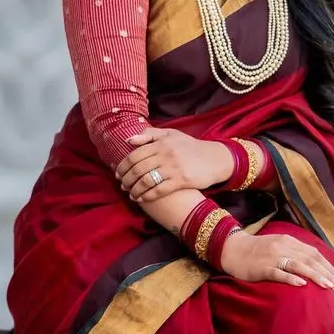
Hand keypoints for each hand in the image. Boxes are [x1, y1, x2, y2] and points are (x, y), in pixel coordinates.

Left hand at [115, 128, 232, 201]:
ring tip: (130, 194)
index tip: (118, 173)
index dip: (123, 166)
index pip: (134, 155)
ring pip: (145, 181)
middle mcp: (165, 154)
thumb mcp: (171, 135)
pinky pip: (159, 190)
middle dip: (126, 180)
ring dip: (134, 189)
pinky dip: (147, 196)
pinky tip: (141, 199)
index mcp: (161, 143)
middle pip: (137, 169)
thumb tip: (129, 140)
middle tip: (122, 186)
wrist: (214, 158)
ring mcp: (173, 168)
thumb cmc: (190, 147)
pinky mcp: (181, 181)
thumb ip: (150, 135)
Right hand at [218, 231, 333, 294]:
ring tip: (328, 287)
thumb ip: (295, 253)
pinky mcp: (262, 267)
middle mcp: (284, 247)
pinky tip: (302, 285)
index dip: (329, 267)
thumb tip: (316, 266)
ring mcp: (273, 257)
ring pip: (299, 266)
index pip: (315, 254)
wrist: (231, 249)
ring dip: (315, 276)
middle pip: (311, 260)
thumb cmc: (257, 251)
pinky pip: (279, 273)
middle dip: (328, 275)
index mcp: (290, 241)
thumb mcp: (279, 246)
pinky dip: (291, 278)